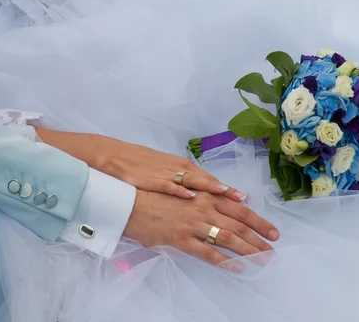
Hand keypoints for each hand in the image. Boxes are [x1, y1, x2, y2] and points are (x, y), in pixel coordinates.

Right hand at [34, 128, 245, 200]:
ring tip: (229, 196)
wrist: (114, 156)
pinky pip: (169, 185)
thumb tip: (198, 195)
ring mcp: (167, 174)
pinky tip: (192, 196)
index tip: (245, 199)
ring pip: (194, 181)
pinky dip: (181, 190)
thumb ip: (182, 182)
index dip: (228, 191)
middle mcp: (179, 169)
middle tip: (245, 202)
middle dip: (227, 193)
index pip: (210, 181)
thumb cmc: (140, 165)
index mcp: (183, 167)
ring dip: (212, 189)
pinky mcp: (152, 179)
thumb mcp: (164, 172)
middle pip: (208, 182)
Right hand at [124, 190, 279, 270]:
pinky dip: (224, 260)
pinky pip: (207, 252)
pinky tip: (237, 267)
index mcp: (208, 196)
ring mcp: (194, 224)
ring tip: (262, 260)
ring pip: (228, 238)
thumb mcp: (187, 189)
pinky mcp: (182, 239)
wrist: (132, 201)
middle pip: (239, 225)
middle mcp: (205, 208)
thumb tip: (229, 199)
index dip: (259, 222)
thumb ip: (208, 195)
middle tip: (272, 250)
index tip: (273, 232)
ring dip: (248, 251)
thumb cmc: (159, 194)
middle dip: (259, 239)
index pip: (241, 209)